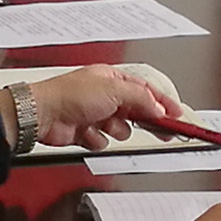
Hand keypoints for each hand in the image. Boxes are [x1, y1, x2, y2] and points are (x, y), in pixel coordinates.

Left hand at [24, 62, 191, 149]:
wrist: (43, 114)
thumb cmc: (70, 95)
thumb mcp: (114, 91)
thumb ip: (141, 99)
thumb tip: (158, 106)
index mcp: (113, 79)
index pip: (146, 91)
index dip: (163, 103)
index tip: (177, 115)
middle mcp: (105, 95)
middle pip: (136, 110)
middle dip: (147, 120)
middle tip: (164, 131)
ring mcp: (95, 114)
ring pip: (120, 129)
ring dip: (115, 130)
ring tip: (105, 126)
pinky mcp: (86, 131)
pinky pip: (103, 141)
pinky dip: (97, 139)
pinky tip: (87, 133)